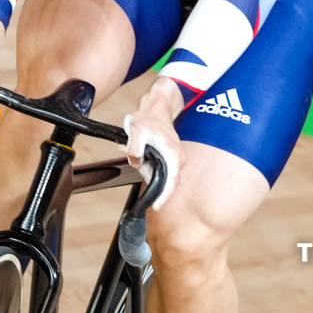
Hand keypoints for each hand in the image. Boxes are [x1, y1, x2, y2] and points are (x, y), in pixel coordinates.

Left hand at [122, 78, 184, 209]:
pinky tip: (139, 155)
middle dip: (149, 178)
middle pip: (165, 180)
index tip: (156, 206)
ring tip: (136, 155)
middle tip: (137, 165)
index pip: (172, 183)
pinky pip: (159, 166)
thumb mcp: (137, 130)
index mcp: (173, 155)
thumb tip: (136, 160)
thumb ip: (135, 147)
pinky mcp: (169, 156)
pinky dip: (147, 164)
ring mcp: (174, 158)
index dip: (164, 197)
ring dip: (146, 169)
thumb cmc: (149, 118)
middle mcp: (177, 159)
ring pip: (160, 173)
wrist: (157, 106)